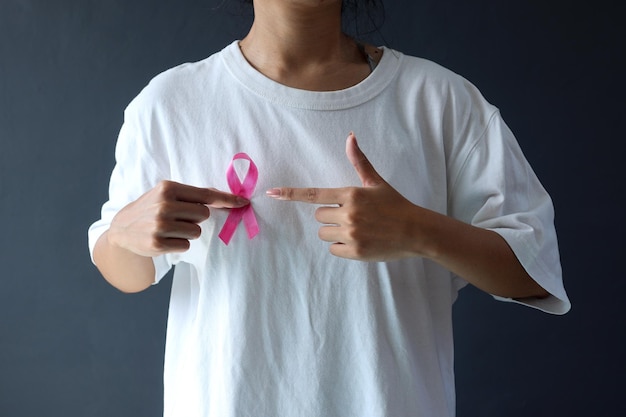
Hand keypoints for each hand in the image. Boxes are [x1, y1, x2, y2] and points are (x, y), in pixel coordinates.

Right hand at [108, 180, 248, 256]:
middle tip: (178, 217)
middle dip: (196, 218)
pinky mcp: (158, 243)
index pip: (205, 195)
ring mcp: (160, 225)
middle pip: (203, 214)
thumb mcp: (167, 194)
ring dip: (188, 232)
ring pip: (196, 231)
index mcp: (168, 188)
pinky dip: (179, 244)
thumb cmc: (151, 208)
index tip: (243, 203)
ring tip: (170, 228)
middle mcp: (164, 204)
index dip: (227, 199)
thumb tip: (227, 198)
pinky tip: (165, 238)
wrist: (122, 228)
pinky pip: (186, 245)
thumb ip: (193, 195)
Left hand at [266, 133, 423, 260]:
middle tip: (353, 217)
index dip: (291, 194)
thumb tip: (350, 136)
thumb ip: (359, 162)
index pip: (314, 194)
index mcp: (350, 194)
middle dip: (331, 217)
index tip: (272, 193)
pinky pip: (334, 250)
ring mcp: (352, 233)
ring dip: (335, 233)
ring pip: (324, 234)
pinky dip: (343, 248)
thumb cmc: (395, 205)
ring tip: (358, 230)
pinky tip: (361, 242)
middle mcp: (348, 213)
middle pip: (318, 217)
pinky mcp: (356, 251)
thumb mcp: (376, 183)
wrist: (417, 231)